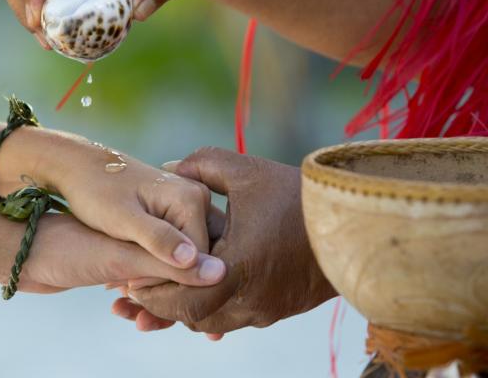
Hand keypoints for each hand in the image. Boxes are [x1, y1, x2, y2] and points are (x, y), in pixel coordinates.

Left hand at [14, 129, 223, 282]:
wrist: (77, 167)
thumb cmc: (95, 191)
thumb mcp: (123, 221)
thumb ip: (161, 242)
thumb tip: (207, 268)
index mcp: (191, 199)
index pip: (201, 260)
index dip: (170, 282)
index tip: (131, 289)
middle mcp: (197, 199)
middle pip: (198, 258)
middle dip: (166, 281)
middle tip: (124, 291)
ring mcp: (188, 205)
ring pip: (187, 256)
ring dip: (159, 277)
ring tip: (120, 284)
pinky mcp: (176, 212)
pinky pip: (177, 248)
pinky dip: (155, 266)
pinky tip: (127, 275)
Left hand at [113, 147, 335, 334]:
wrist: (356, 222)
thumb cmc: (298, 195)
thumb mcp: (247, 171)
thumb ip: (203, 164)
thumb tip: (169, 167)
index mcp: (239, 266)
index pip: (182, 296)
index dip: (153, 290)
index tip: (132, 278)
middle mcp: (252, 298)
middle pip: (193, 318)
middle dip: (164, 305)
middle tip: (141, 290)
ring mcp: (268, 308)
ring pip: (213, 323)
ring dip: (188, 309)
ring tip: (167, 290)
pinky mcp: (280, 309)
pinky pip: (236, 319)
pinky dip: (214, 309)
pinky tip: (203, 288)